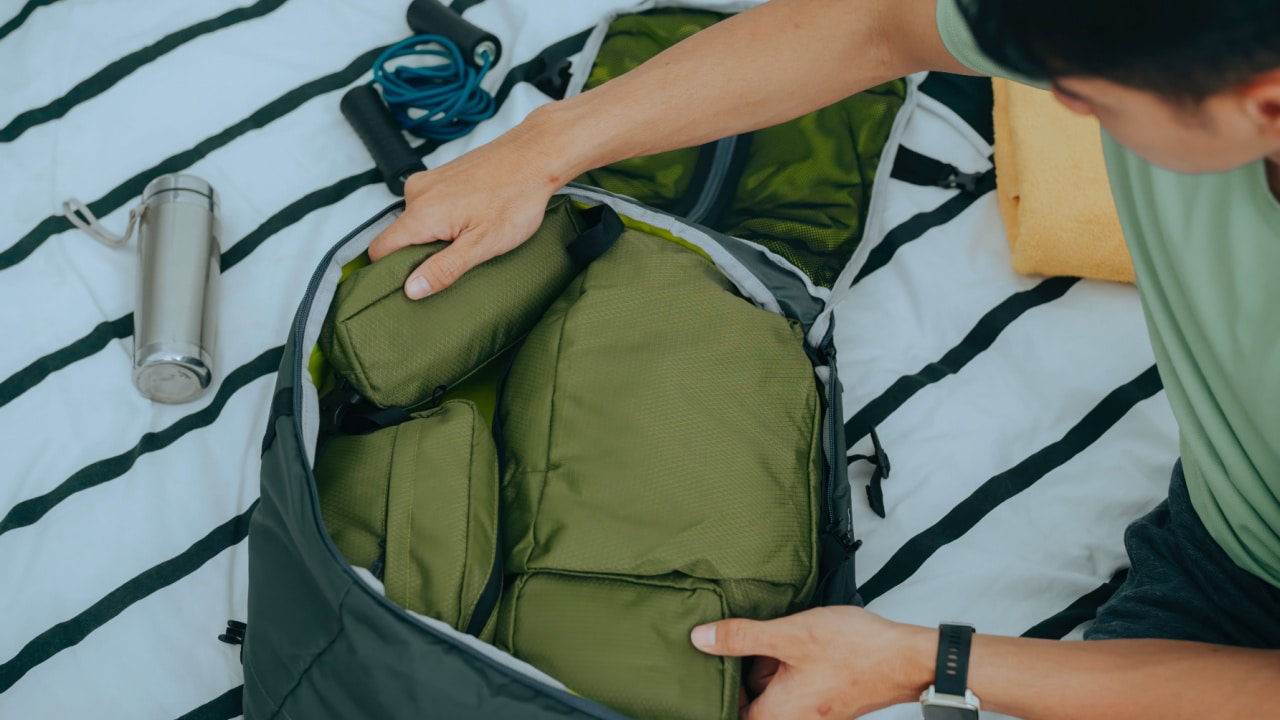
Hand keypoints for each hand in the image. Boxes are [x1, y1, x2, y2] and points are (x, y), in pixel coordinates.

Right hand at [367, 115, 570, 298]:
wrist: (537, 155)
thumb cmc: (516, 197)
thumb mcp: (483, 244)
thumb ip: (444, 268)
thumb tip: (412, 289)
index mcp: (421, 213)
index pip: (380, 249)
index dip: (391, 271)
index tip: (413, 284)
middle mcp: (417, 193)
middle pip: (400, 236)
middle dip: (422, 253)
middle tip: (458, 258)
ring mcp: (429, 180)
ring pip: (417, 221)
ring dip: (438, 235)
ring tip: (472, 235)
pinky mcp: (441, 175)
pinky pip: (431, 205)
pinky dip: (446, 218)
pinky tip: (474, 219)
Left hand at [690, 606, 934, 719]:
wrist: (906, 659)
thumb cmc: (855, 651)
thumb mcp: (789, 635)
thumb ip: (742, 638)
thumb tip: (701, 639)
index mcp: (778, 715)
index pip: (731, 711)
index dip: (720, 686)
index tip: (716, 659)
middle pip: (752, 700)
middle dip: (747, 671)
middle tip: (748, 639)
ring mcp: (812, 713)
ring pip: (774, 690)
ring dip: (771, 665)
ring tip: (779, 636)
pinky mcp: (827, 701)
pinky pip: (795, 686)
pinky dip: (791, 665)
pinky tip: (799, 640)